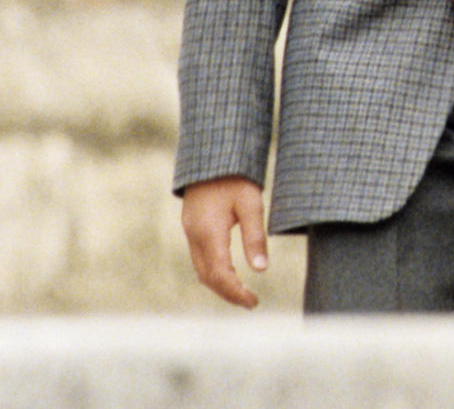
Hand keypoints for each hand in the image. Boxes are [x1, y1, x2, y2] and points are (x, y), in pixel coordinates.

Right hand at [181, 176, 267, 308]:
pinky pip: (199, 257)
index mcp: (209, 232)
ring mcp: (190, 229)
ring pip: (201, 268)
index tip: (254, 302)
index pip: (221, 275)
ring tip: (242, 291)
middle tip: (250, 301)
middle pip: (208, 277)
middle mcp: (194, 234)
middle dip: (228, 293)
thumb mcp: (251, 202)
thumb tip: (261, 270)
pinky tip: (230, 270)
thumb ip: (255, 236)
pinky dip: (213, 270)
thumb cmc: (235, 176)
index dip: (236, 293)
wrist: (213, 152)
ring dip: (220, 284)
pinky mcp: (191, 224)